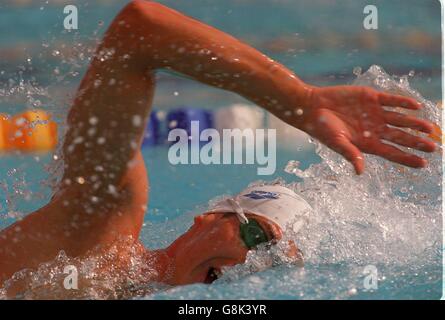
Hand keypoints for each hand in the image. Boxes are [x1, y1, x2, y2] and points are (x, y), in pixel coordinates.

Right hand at [294, 85, 435, 173]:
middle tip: (433, 147)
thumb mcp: (335, 143)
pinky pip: (391, 100)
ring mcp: (374, 113)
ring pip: (400, 119)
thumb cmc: (321, 128)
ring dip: (414, 124)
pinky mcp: (371, 98)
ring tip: (429, 129)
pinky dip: (403, 103)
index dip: (407, 158)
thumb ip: (350, 154)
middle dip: (416, 143)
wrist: (312, 107)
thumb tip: (360, 172)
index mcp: (367, 143)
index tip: (423, 163)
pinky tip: (416, 106)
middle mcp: (374, 129)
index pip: (392, 153)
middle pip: (400, 137)